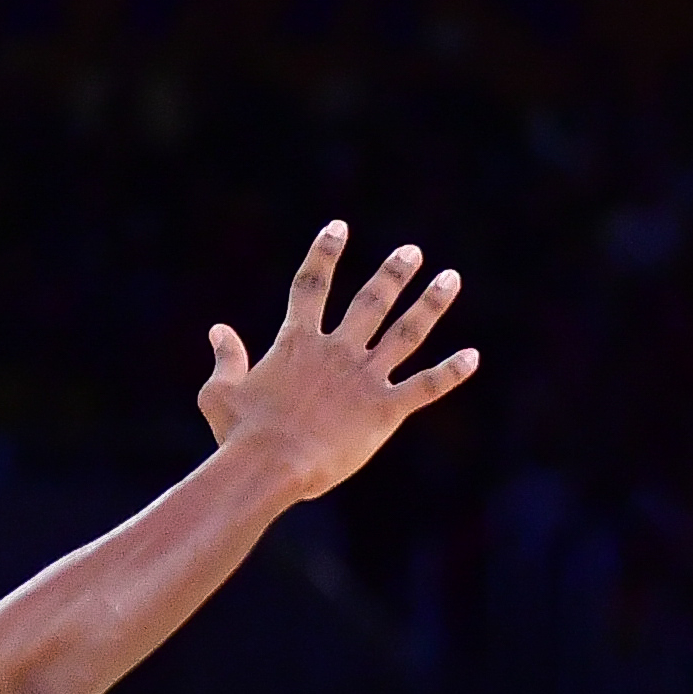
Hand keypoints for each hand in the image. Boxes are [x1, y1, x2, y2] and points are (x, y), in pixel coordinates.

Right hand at [198, 227, 476, 503]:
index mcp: (297, 342)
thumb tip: (219, 330)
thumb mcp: (220, 393)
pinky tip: (473, 357)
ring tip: (451, 278)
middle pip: (370, 301)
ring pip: (405, 333)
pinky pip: (425, 387)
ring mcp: (364, 378)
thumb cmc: (240, 434)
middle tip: (412, 251)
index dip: (324, 254)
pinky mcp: (385, 411)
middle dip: (393, 273)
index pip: (311, 286)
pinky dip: (451, 372)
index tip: (338, 228)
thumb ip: (226, 359)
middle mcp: (336, 351)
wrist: (270, 465)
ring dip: (430, 304)